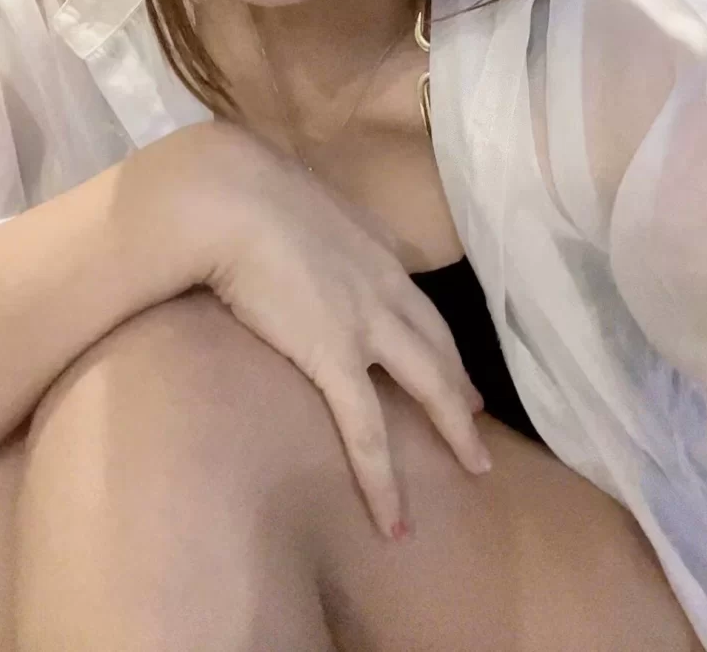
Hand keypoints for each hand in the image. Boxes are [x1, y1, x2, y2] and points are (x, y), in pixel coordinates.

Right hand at [187, 121, 491, 539]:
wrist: (229, 196)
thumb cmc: (247, 188)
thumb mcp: (299, 200)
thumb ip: (312, 225)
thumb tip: (298, 232)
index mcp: (375, 249)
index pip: (419, 303)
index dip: (439, 338)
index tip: (455, 365)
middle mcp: (386, 285)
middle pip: (440, 345)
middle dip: (463, 385)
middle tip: (477, 419)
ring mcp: (366, 321)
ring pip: (429, 384)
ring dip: (455, 429)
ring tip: (475, 467)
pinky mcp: (334, 356)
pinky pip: (367, 429)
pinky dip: (382, 478)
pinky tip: (393, 517)